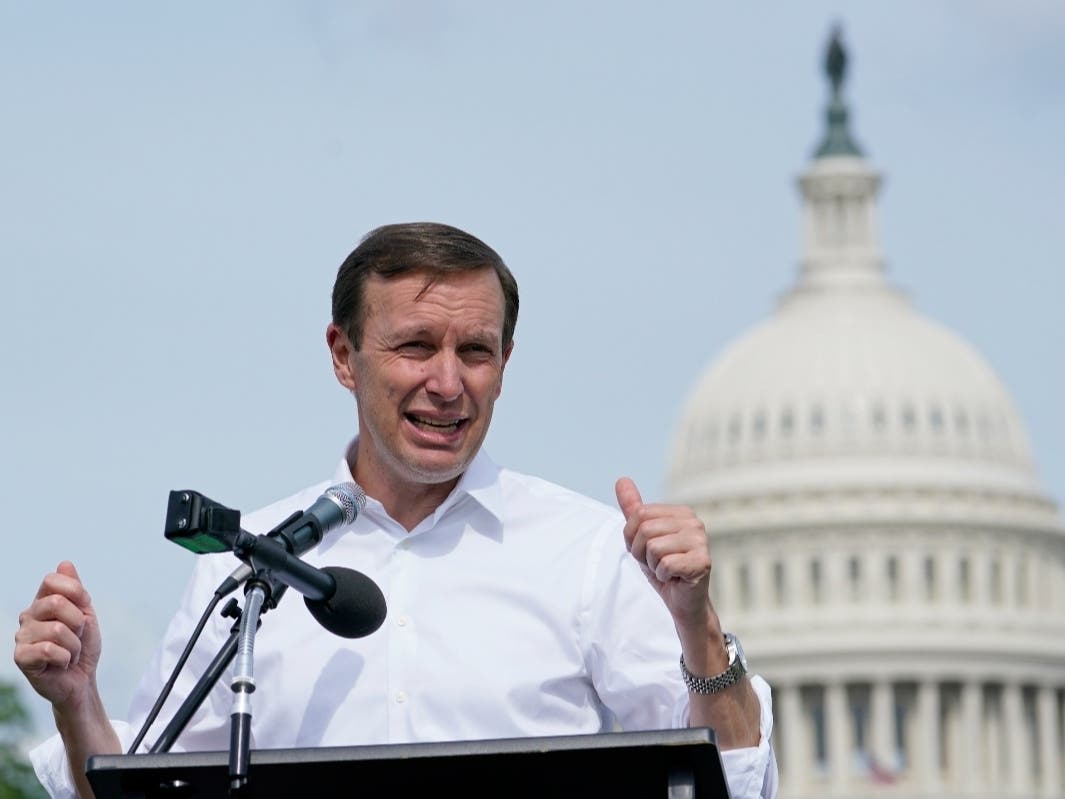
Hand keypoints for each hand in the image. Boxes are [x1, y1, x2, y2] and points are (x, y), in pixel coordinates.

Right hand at [14, 561, 102, 713]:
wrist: (81, 681)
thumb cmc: (82, 647)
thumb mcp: (86, 615)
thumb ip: (76, 590)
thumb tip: (64, 563)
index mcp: (42, 602)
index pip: (52, 580)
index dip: (76, 592)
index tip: (84, 609)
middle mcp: (28, 616)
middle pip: (57, 602)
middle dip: (78, 623)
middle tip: (76, 637)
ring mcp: (22, 636)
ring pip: (57, 629)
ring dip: (74, 645)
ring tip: (69, 653)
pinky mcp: (21, 657)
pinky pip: (50, 650)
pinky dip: (65, 658)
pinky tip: (60, 664)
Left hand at [614, 477, 713, 626]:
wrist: (683, 601)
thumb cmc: (664, 567)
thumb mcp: (642, 537)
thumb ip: (633, 509)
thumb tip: (621, 479)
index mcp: (681, 512)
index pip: (639, 515)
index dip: (633, 538)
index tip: (649, 550)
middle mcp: (694, 522)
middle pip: (645, 530)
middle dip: (642, 553)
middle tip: (658, 563)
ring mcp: (701, 541)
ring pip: (653, 547)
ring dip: (653, 565)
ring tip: (668, 570)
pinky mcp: (703, 561)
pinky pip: (665, 564)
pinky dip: (664, 576)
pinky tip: (676, 578)